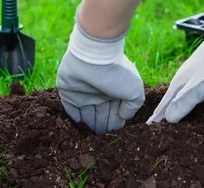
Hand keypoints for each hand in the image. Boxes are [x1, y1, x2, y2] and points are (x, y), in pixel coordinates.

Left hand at [56, 16, 144, 134]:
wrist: (93, 58)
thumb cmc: (117, 74)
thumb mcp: (134, 91)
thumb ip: (132, 107)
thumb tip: (124, 117)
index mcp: (115, 92)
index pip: (115, 114)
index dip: (116, 126)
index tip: (115, 139)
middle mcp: (100, 93)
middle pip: (101, 116)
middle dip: (102, 129)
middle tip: (101, 144)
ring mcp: (84, 93)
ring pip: (88, 116)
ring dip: (90, 128)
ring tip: (91, 142)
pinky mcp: (69, 94)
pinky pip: (71, 111)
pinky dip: (75, 122)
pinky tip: (79, 132)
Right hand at [147, 0, 203, 123]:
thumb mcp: (203, 83)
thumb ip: (187, 100)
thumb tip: (169, 119)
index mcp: (180, 82)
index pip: (166, 104)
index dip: (158, 116)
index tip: (149, 128)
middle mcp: (184, 78)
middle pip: (171, 99)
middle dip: (164, 112)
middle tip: (156, 127)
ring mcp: (194, 74)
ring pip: (182, 94)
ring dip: (176, 106)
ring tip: (172, 117)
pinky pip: (193, 90)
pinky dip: (190, 99)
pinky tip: (193, 100)